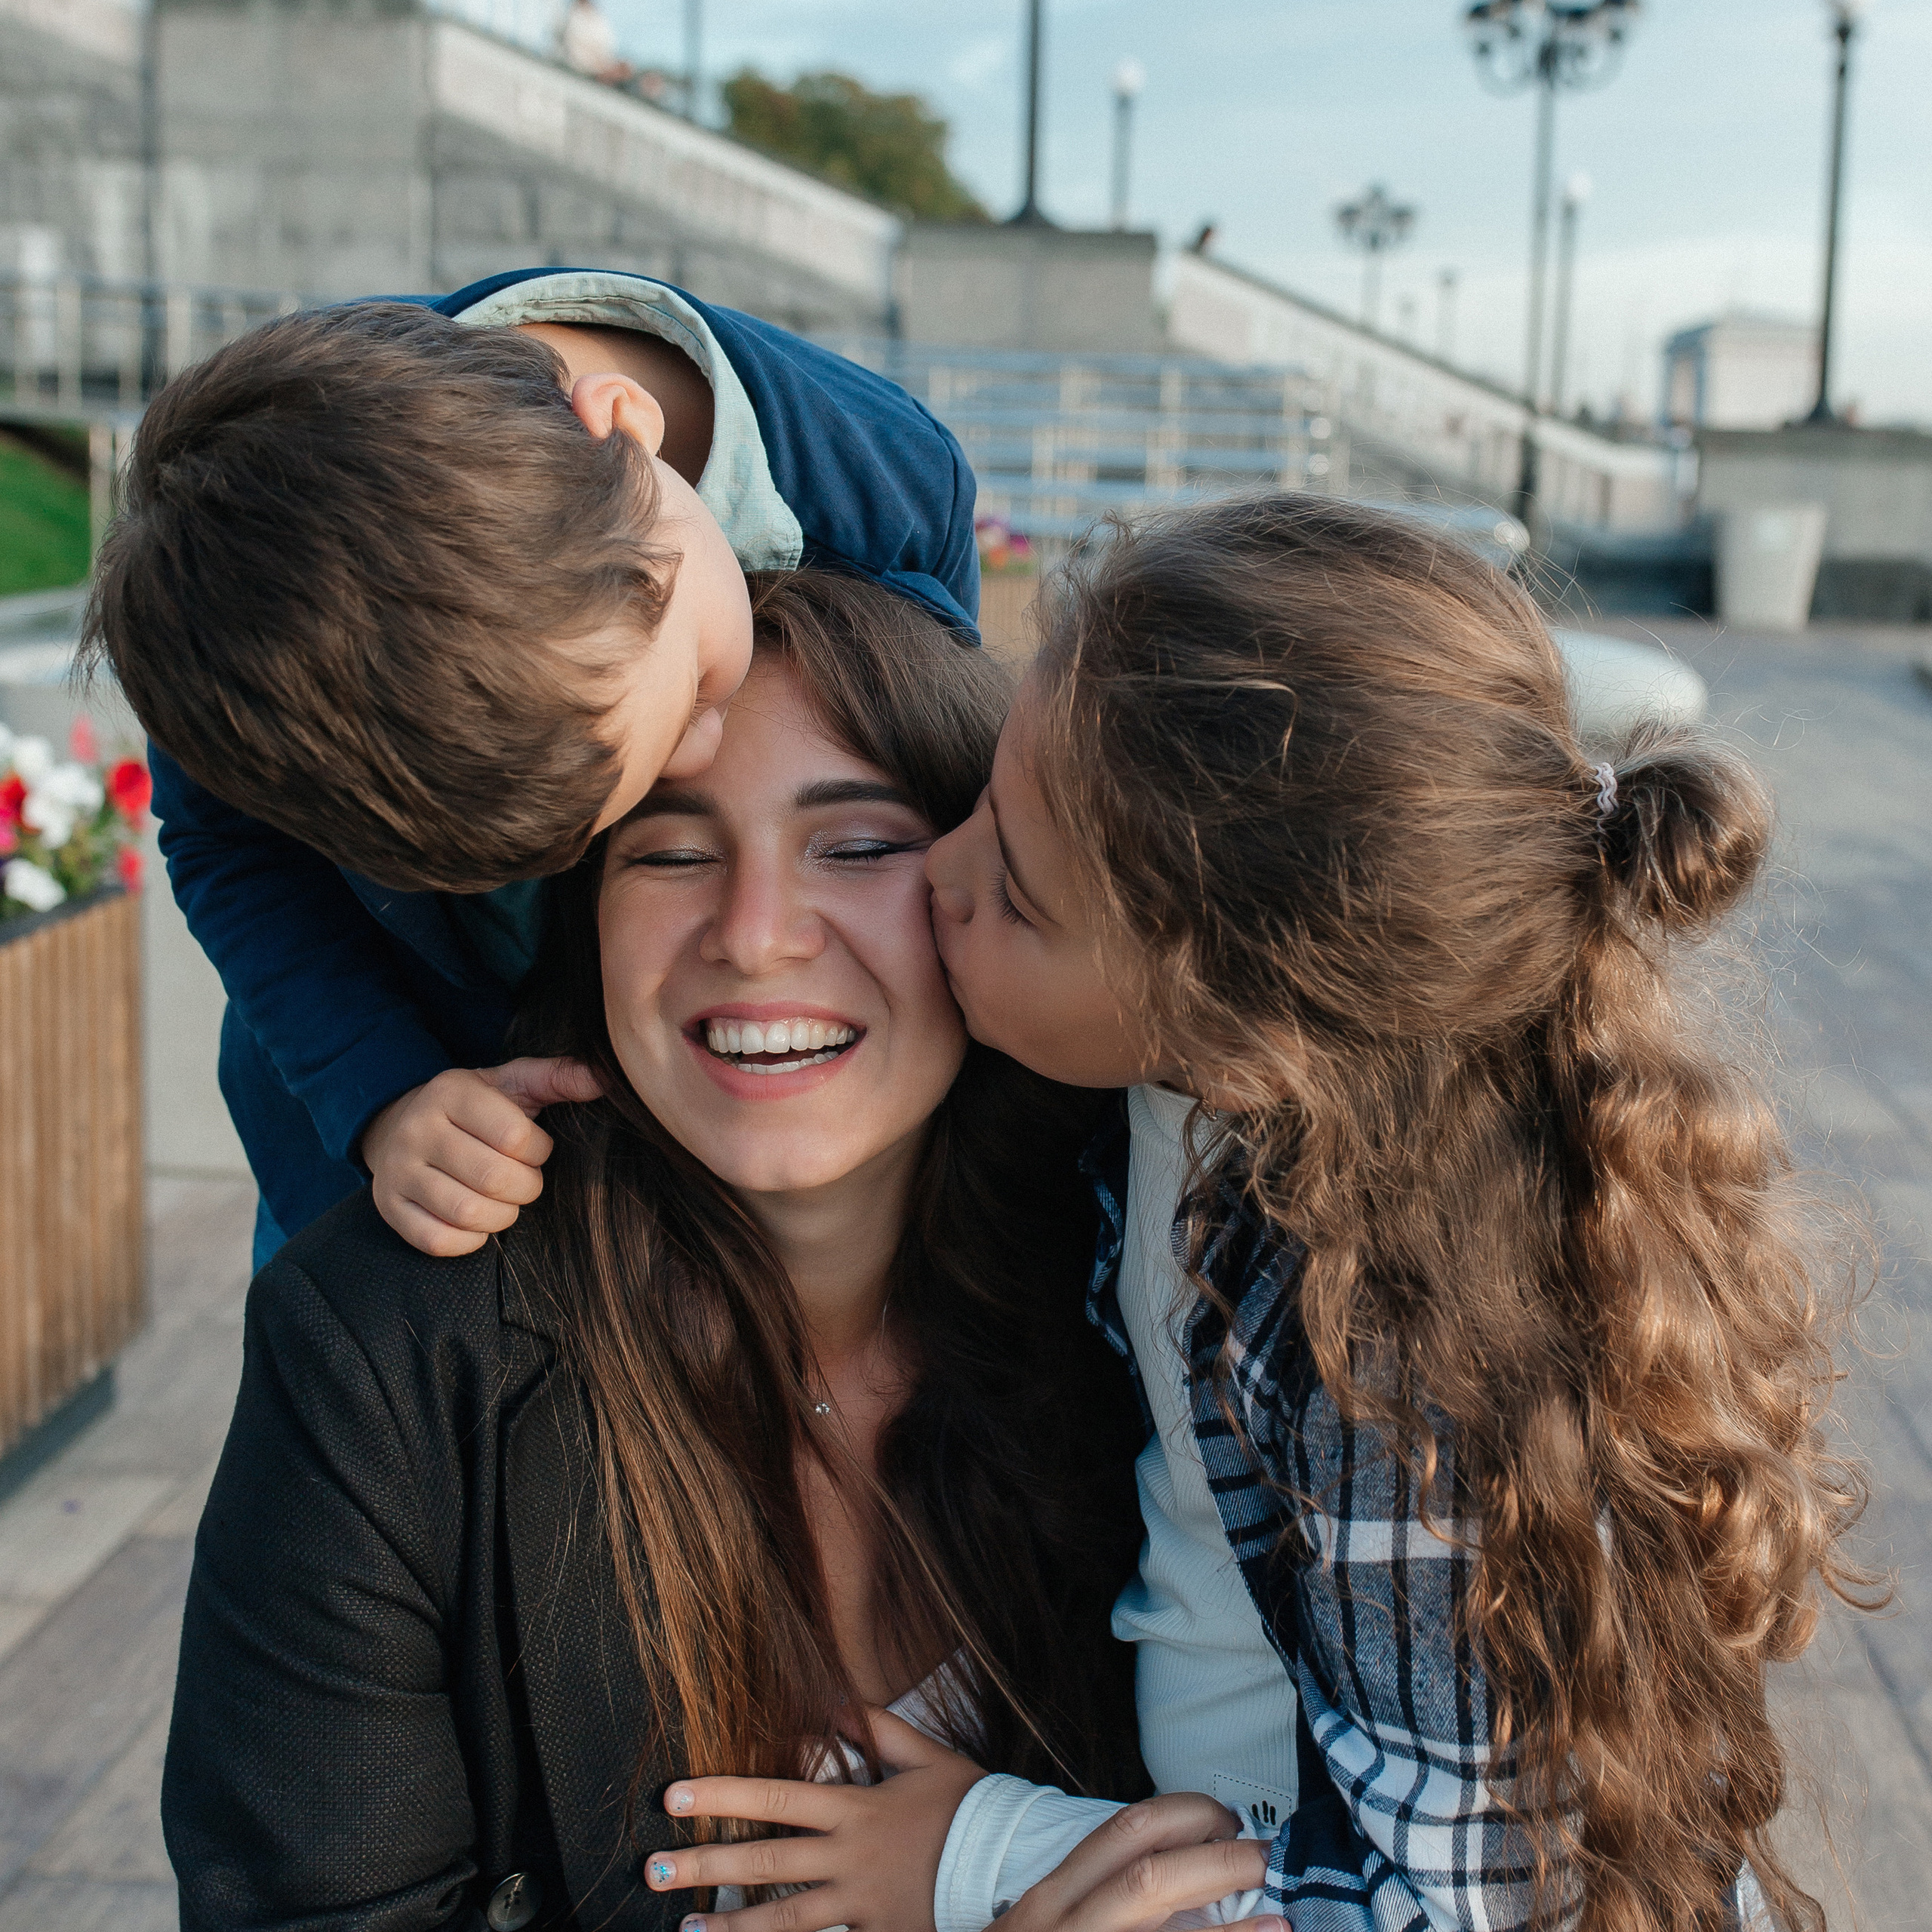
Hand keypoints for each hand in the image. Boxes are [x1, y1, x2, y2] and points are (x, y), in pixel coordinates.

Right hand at [361, 1058, 602, 1256]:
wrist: (401, 1124)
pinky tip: (477, 1221)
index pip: (515, 1137)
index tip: (535, 1148)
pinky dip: (470, 1240)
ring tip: (503, 1199)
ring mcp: (397, 1170)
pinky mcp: (389, 1207)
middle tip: (523, 1179)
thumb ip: (557, 1078)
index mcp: (451, 1092)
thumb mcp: (512, 1083)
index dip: (539, 1151)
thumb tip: (603, 1078)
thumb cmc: (475, 1108)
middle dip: (526, 1187)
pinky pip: (438, 1241)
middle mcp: (417, 1129)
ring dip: (502, 1216)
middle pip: (494, 1179)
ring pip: (467, 1213)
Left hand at [643, 1707, 984, 1931]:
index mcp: (855, 1808)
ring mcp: (860, 1904)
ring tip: (686, 1928)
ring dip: (731, 1924)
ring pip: (784, 1919)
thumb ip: (880, 1728)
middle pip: (765, 1862)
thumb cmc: (968, 1806)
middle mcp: (849, 1858)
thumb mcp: (928, 1756)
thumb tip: (835, 1702)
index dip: (721, 1796)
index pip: (775, 1798)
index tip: (674, 1797)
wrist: (1013, 1863)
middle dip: (704, 1866)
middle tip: (653, 1871)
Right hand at [999, 1794, 1276, 1931]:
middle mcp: (1062, 1923)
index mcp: (1050, 1899)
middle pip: (1149, 1877)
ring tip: (1282, 1919)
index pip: (1124, 1832)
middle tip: (1269, 1859)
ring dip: (1228, 1926)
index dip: (1186, 1815)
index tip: (1228, 1818)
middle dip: (1219, 1861)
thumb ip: (1093, 1897)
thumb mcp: (1043, 1928)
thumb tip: (1179, 1874)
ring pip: (1154, 1918)